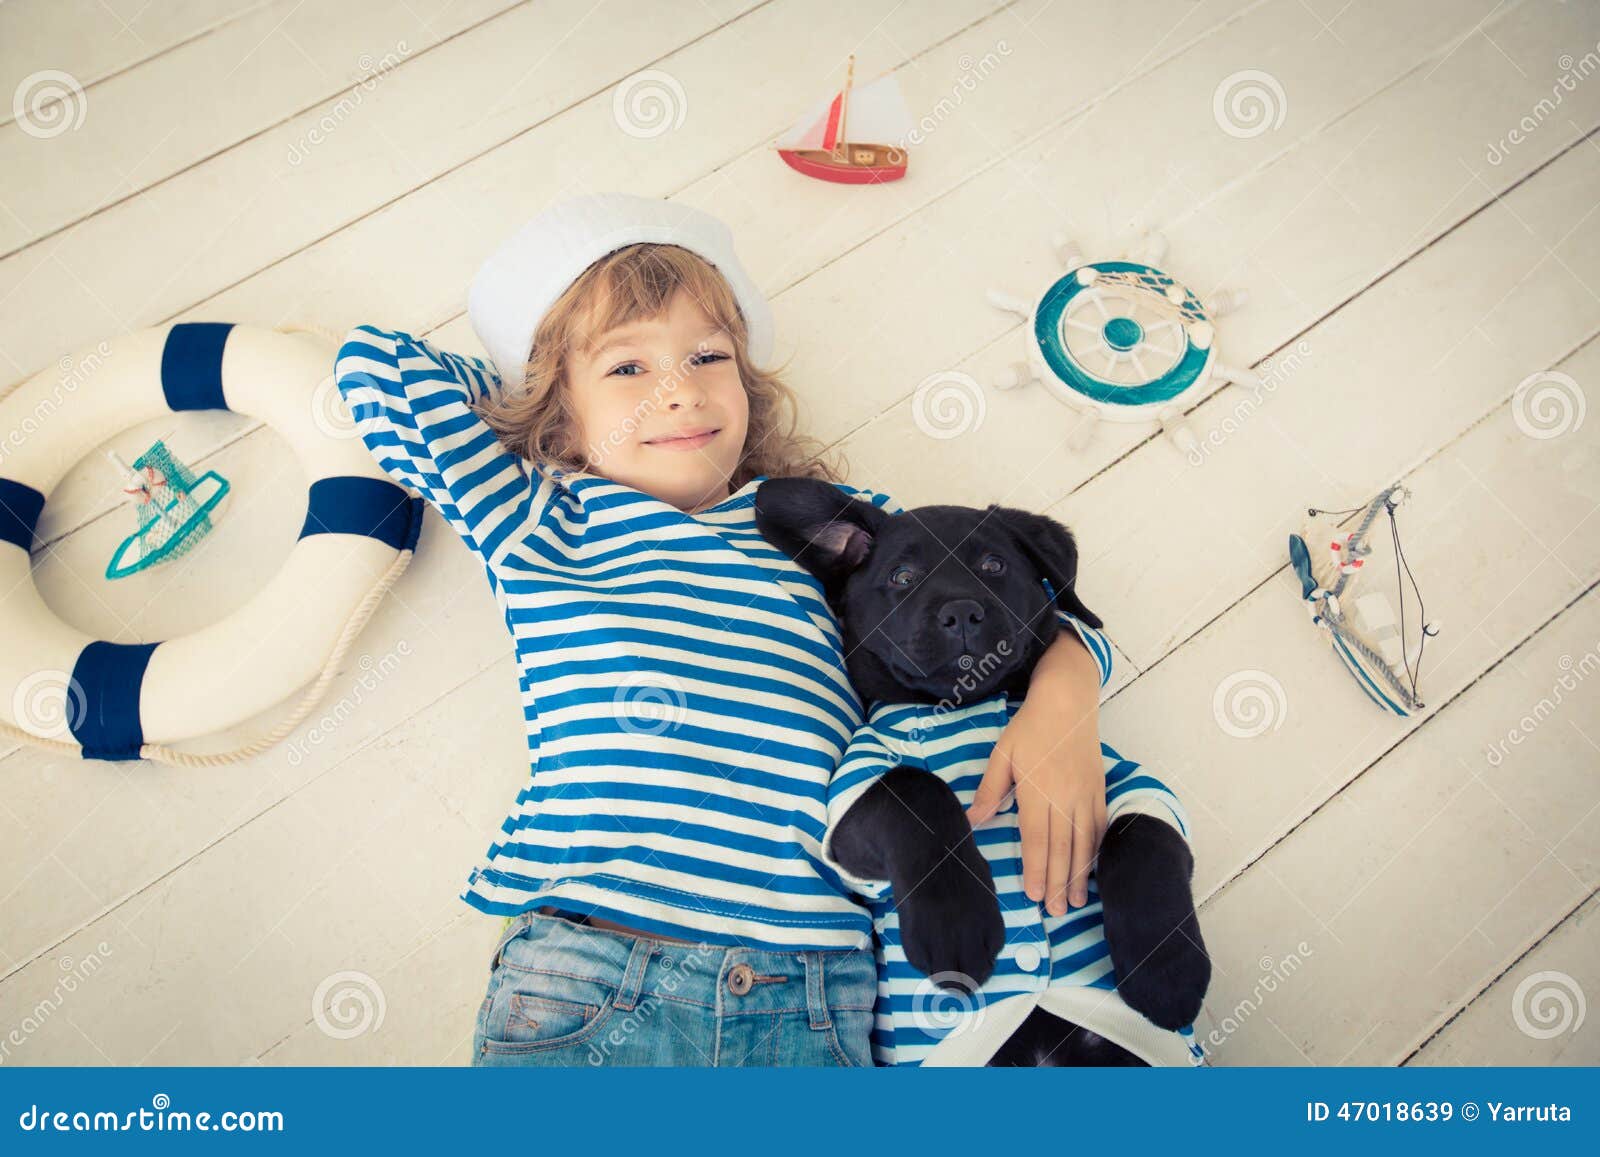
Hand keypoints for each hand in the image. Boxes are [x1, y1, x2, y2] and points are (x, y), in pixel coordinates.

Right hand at [893, 838, 1005, 988]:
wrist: (926, 847)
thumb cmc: (953, 862)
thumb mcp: (981, 888)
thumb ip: (982, 916)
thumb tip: (980, 938)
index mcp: (990, 923)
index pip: (990, 958)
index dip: (981, 961)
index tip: (972, 958)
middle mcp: (969, 936)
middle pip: (973, 977)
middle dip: (967, 981)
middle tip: (959, 977)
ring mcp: (942, 939)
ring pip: (947, 979)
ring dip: (945, 977)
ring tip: (939, 967)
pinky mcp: (916, 938)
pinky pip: (921, 964)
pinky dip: (923, 961)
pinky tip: (923, 946)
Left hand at [968, 632, 1106, 914]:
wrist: (1068, 702)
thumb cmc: (1029, 728)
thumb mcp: (1002, 754)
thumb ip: (990, 791)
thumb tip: (973, 821)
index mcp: (1037, 790)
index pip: (1037, 839)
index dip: (1036, 870)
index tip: (1035, 896)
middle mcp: (1065, 797)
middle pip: (1062, 848)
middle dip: (1059, 883)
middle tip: (1058, 912)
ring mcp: (1086, 794)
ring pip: (1084, 842)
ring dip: (1080, 874)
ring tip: (1077, 901)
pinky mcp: (1098, 789)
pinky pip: (1100, 826)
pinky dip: (1096, 851)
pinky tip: (1093, 868)